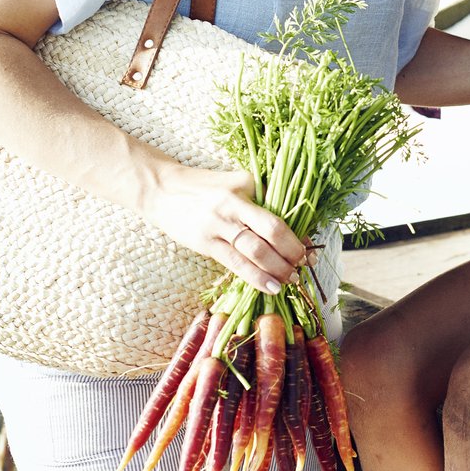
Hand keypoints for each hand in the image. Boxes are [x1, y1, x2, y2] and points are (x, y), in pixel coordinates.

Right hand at [146, 162, 304, 293]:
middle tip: (303, 266)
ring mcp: (218, 225)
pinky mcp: (205, 243)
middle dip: (291, 253)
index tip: (308, 249)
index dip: (296, 235)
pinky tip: (270, 286)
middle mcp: (233, 205)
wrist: (161, 189)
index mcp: (246, 187)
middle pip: (271, 232)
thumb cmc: (204, 187)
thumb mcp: (236, 184)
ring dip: (277, 269)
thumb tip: (292, 231)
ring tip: (290, 281)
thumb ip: (261, 200)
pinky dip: (256, 277)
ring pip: (255, 251)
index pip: (277, 212)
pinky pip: (235, 264)